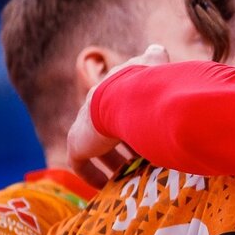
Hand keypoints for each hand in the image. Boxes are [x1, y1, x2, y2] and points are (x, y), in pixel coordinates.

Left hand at [68, 45, 169, 185]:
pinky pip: (81, 164)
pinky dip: (93, 175)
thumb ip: (155, 58)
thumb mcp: (155, 65)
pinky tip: (107, 185)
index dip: (130, 119)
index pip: (116, 103)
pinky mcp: (77, 144)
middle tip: (140, 160)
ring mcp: (84, 125)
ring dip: (110, 161)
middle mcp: (95, 105)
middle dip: (121, 144)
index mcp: (111, 88)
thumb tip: (156, 49)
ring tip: (128, 176)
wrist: (128, 97)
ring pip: (94, 147)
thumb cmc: (149, 82)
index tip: (143, 133)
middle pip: (105, 128)